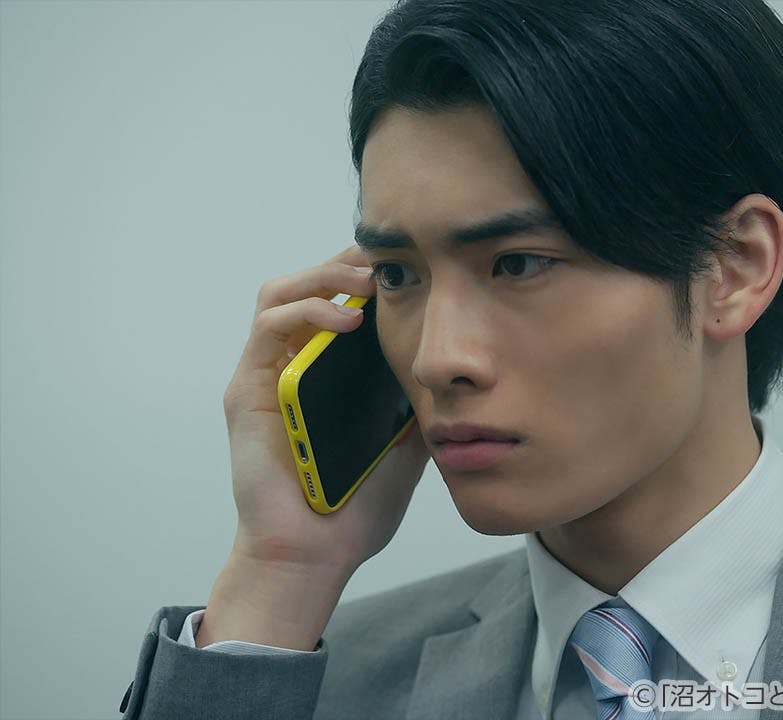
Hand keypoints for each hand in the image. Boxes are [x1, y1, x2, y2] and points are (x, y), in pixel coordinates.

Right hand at [221, 244, 429, 577]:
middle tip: (389, 258)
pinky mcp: (246, 390)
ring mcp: (266, 373)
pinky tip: (346, 322)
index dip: (370, 275)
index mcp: (328, 372)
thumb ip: (421, 402)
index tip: (411, 265)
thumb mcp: (407, 442)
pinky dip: (306, 313)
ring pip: (280, 292)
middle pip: (310, 283)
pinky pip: (268, 329)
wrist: (318, 553)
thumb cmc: (357, 506)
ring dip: (323, 276)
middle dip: (348, 262)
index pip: (343, 301)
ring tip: (366, 282)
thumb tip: (458, 368)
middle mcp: (293, 364)